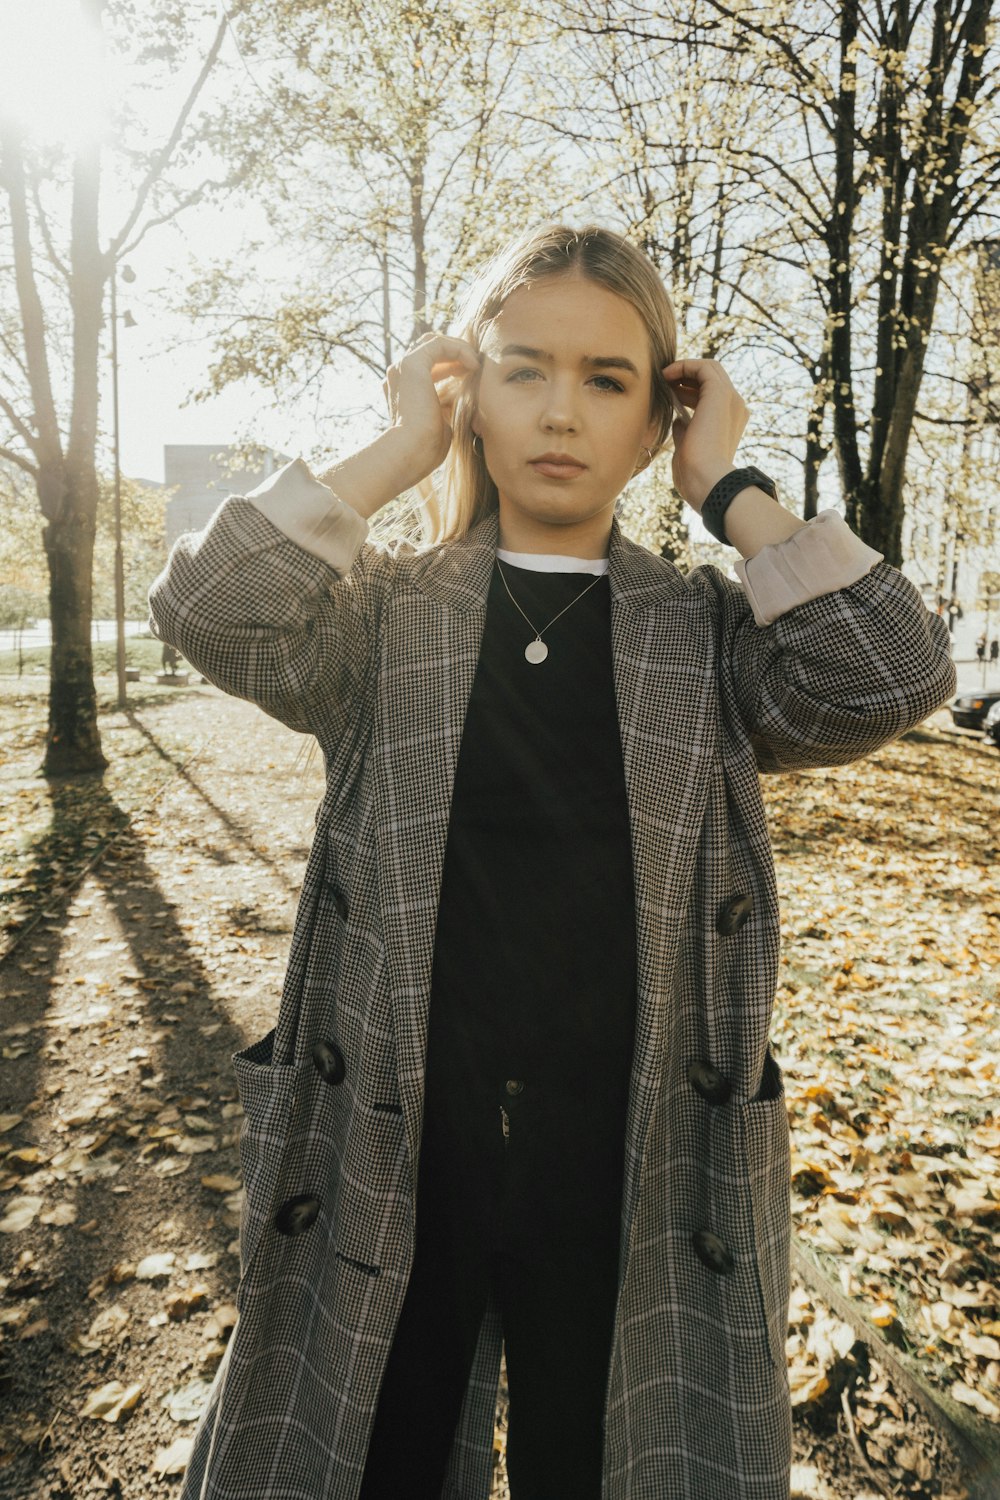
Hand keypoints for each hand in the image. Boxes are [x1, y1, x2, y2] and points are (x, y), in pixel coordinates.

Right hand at [382, 332, 481, 479]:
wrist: (410, 451)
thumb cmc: (426, 448)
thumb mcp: (441, 423)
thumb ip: (448, 408)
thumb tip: (466, 402)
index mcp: (403, 390)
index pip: (427, 366)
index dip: (452, 366)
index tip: (472, 374)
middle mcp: (399, 376)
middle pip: (429, 350)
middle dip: (455, 353)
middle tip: (476, 365)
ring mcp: (403, 368)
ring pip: (434, 342)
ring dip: (458, 348)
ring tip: (477, 363)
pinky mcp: (412, 364)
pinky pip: (439, 344)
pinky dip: (459, 349)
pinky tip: (473, 364)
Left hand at [661, 358, 749, 510]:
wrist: (707, 480)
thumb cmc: (695, 474)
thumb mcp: (688, 448)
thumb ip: (686, 431)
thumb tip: (678, 419)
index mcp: (731, 423)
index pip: (713, 397)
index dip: (690, 392)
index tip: (671, 395)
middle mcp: (735, 408)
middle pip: (712, 380)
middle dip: (688, 377)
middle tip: (665, 382)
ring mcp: (731, 399)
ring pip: (710, 370)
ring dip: (686, 369)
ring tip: (664, 375)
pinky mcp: (720, 393)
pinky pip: (703, 368)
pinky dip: (685, 366)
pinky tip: (667, 374)